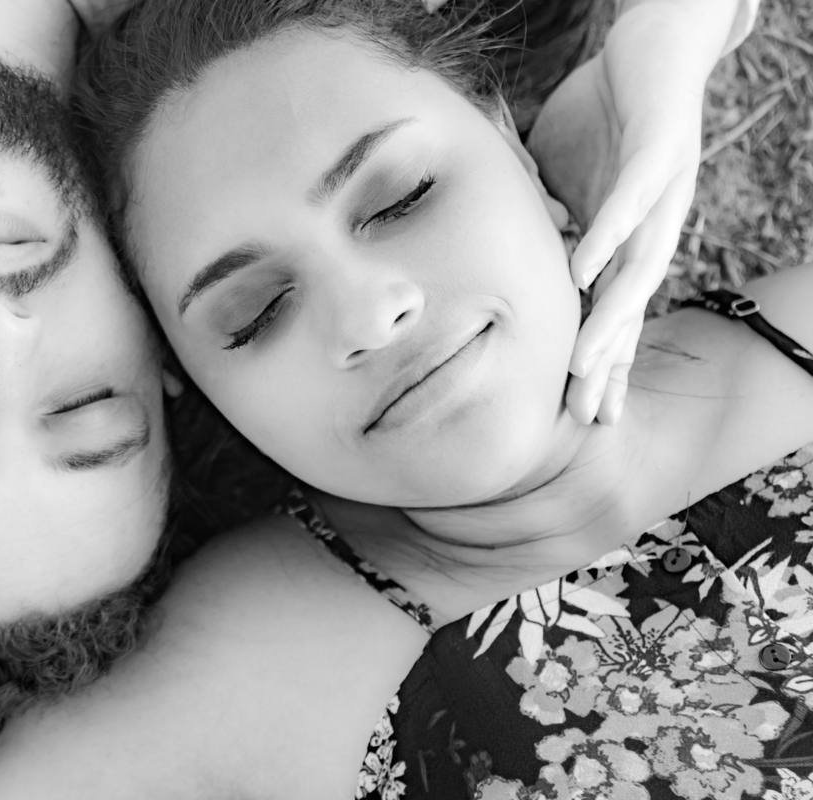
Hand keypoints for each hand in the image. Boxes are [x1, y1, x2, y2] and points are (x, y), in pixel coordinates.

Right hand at [529, 1, 719, 424]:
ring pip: (637, 270)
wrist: (655, 39)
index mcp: (627, 235)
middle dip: (608, 364)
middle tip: (585, 417)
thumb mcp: (563, 173)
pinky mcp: (661, 151)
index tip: (579, 412)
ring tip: (582, 366)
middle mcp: (653, 226)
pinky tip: (583, 272)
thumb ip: (544, 212)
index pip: (612, 308)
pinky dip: (605, 239)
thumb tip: (518, 245)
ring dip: (609, 321)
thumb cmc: (608, 108)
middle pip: (630, 309)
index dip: (601, 360)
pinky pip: (632, 204)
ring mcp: (663, 193)